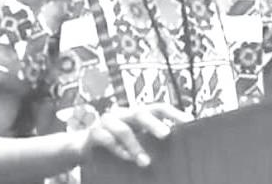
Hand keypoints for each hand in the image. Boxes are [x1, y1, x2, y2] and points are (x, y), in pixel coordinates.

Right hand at [72, 103, 191, 167]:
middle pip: (141, 113)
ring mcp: (107, 121)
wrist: (81, 147)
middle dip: (153, 124)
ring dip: (136, 147)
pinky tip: (126, 159)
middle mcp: (123, 113)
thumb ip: (150, 140)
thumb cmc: (115, 144)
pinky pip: (106, 140)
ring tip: (146, 162)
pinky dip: (117, 150)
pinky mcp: (93, 133)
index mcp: (137, 113)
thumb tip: (179, 148)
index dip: (174, 113)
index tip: (189, 122)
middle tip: (165, 135)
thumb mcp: (135, 139)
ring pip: (123, 130)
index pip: (159, 107)